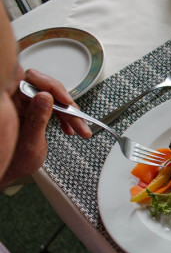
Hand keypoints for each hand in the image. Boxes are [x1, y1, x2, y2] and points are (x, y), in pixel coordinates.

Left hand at [1, 70, 90, 186]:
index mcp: (8, 103)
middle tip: (77, 120)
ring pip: (52, 99)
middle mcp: (15, 100)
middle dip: (65, 105)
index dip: (51, 87)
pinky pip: (52, 107)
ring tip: (79, 128)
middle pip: (46, 89)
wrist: (10, 172)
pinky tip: (69, 128)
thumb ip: (37, 118)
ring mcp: (24, 105)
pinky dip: (64, 117)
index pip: (31, 80)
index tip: (65, 101)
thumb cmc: (14, 162)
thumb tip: (45, 96)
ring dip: (69, 113)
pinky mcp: (33, 111)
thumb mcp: (29, 143)